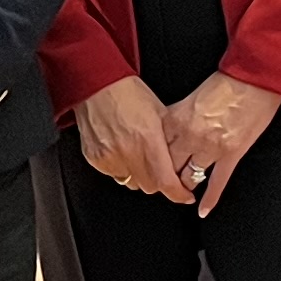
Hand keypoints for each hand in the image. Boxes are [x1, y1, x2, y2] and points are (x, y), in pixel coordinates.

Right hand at [77, 76, 189, 199]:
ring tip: (140, 157)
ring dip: (140, 176)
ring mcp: (109, 158)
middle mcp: (127, 153)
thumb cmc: (127, 92)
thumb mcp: (160, 112)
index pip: (166, 181)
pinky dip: (122, 169)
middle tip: (163, 171)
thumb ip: (170, 140)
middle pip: (150, 187)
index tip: (185, 196)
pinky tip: (124, 152)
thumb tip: (180, 159)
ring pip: (131, 183)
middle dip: (160, 182)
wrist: (96, 84)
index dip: (178, 194)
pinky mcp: (95, 159)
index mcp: (147, 140)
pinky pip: (114, 175)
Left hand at [160, 72, 280, 219]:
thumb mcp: (192, 94)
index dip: (153, 160)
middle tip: (164, 182)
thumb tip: (171, 127)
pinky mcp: (231, 154)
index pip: (156, 148)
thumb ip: (179, 114)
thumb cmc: (229, 80)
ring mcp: (210, 148)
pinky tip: (203, 210)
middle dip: (166, 175)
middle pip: (168, 166)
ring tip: (185, 188)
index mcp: (177, 118)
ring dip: (186, 184)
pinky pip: (217, 183)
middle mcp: (190, 135)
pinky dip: (210, 200)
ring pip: (190, 177)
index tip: (151, 165)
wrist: (255, 77)